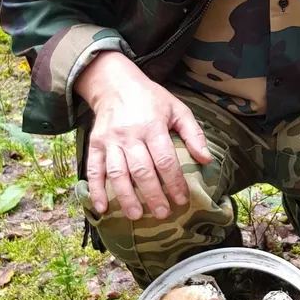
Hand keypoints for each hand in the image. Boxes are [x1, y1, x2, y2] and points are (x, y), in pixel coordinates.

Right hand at [74, 51, 211, 220]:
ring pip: (117, 173)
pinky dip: (95, 190)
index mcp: (152, 125)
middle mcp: (129, 134)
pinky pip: (93, 170)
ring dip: (126, 197)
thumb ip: (193, 133)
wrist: (115, 84)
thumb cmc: (151, 99)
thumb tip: (207, 159)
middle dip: (153, 195)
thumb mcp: (177, 109)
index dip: (175, 182)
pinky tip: (102, 208)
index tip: (182, 200)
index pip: (165, 160)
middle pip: (142, 170)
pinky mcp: (94, 144)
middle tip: (163, 214)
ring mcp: (109, 140)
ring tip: (136, 215)